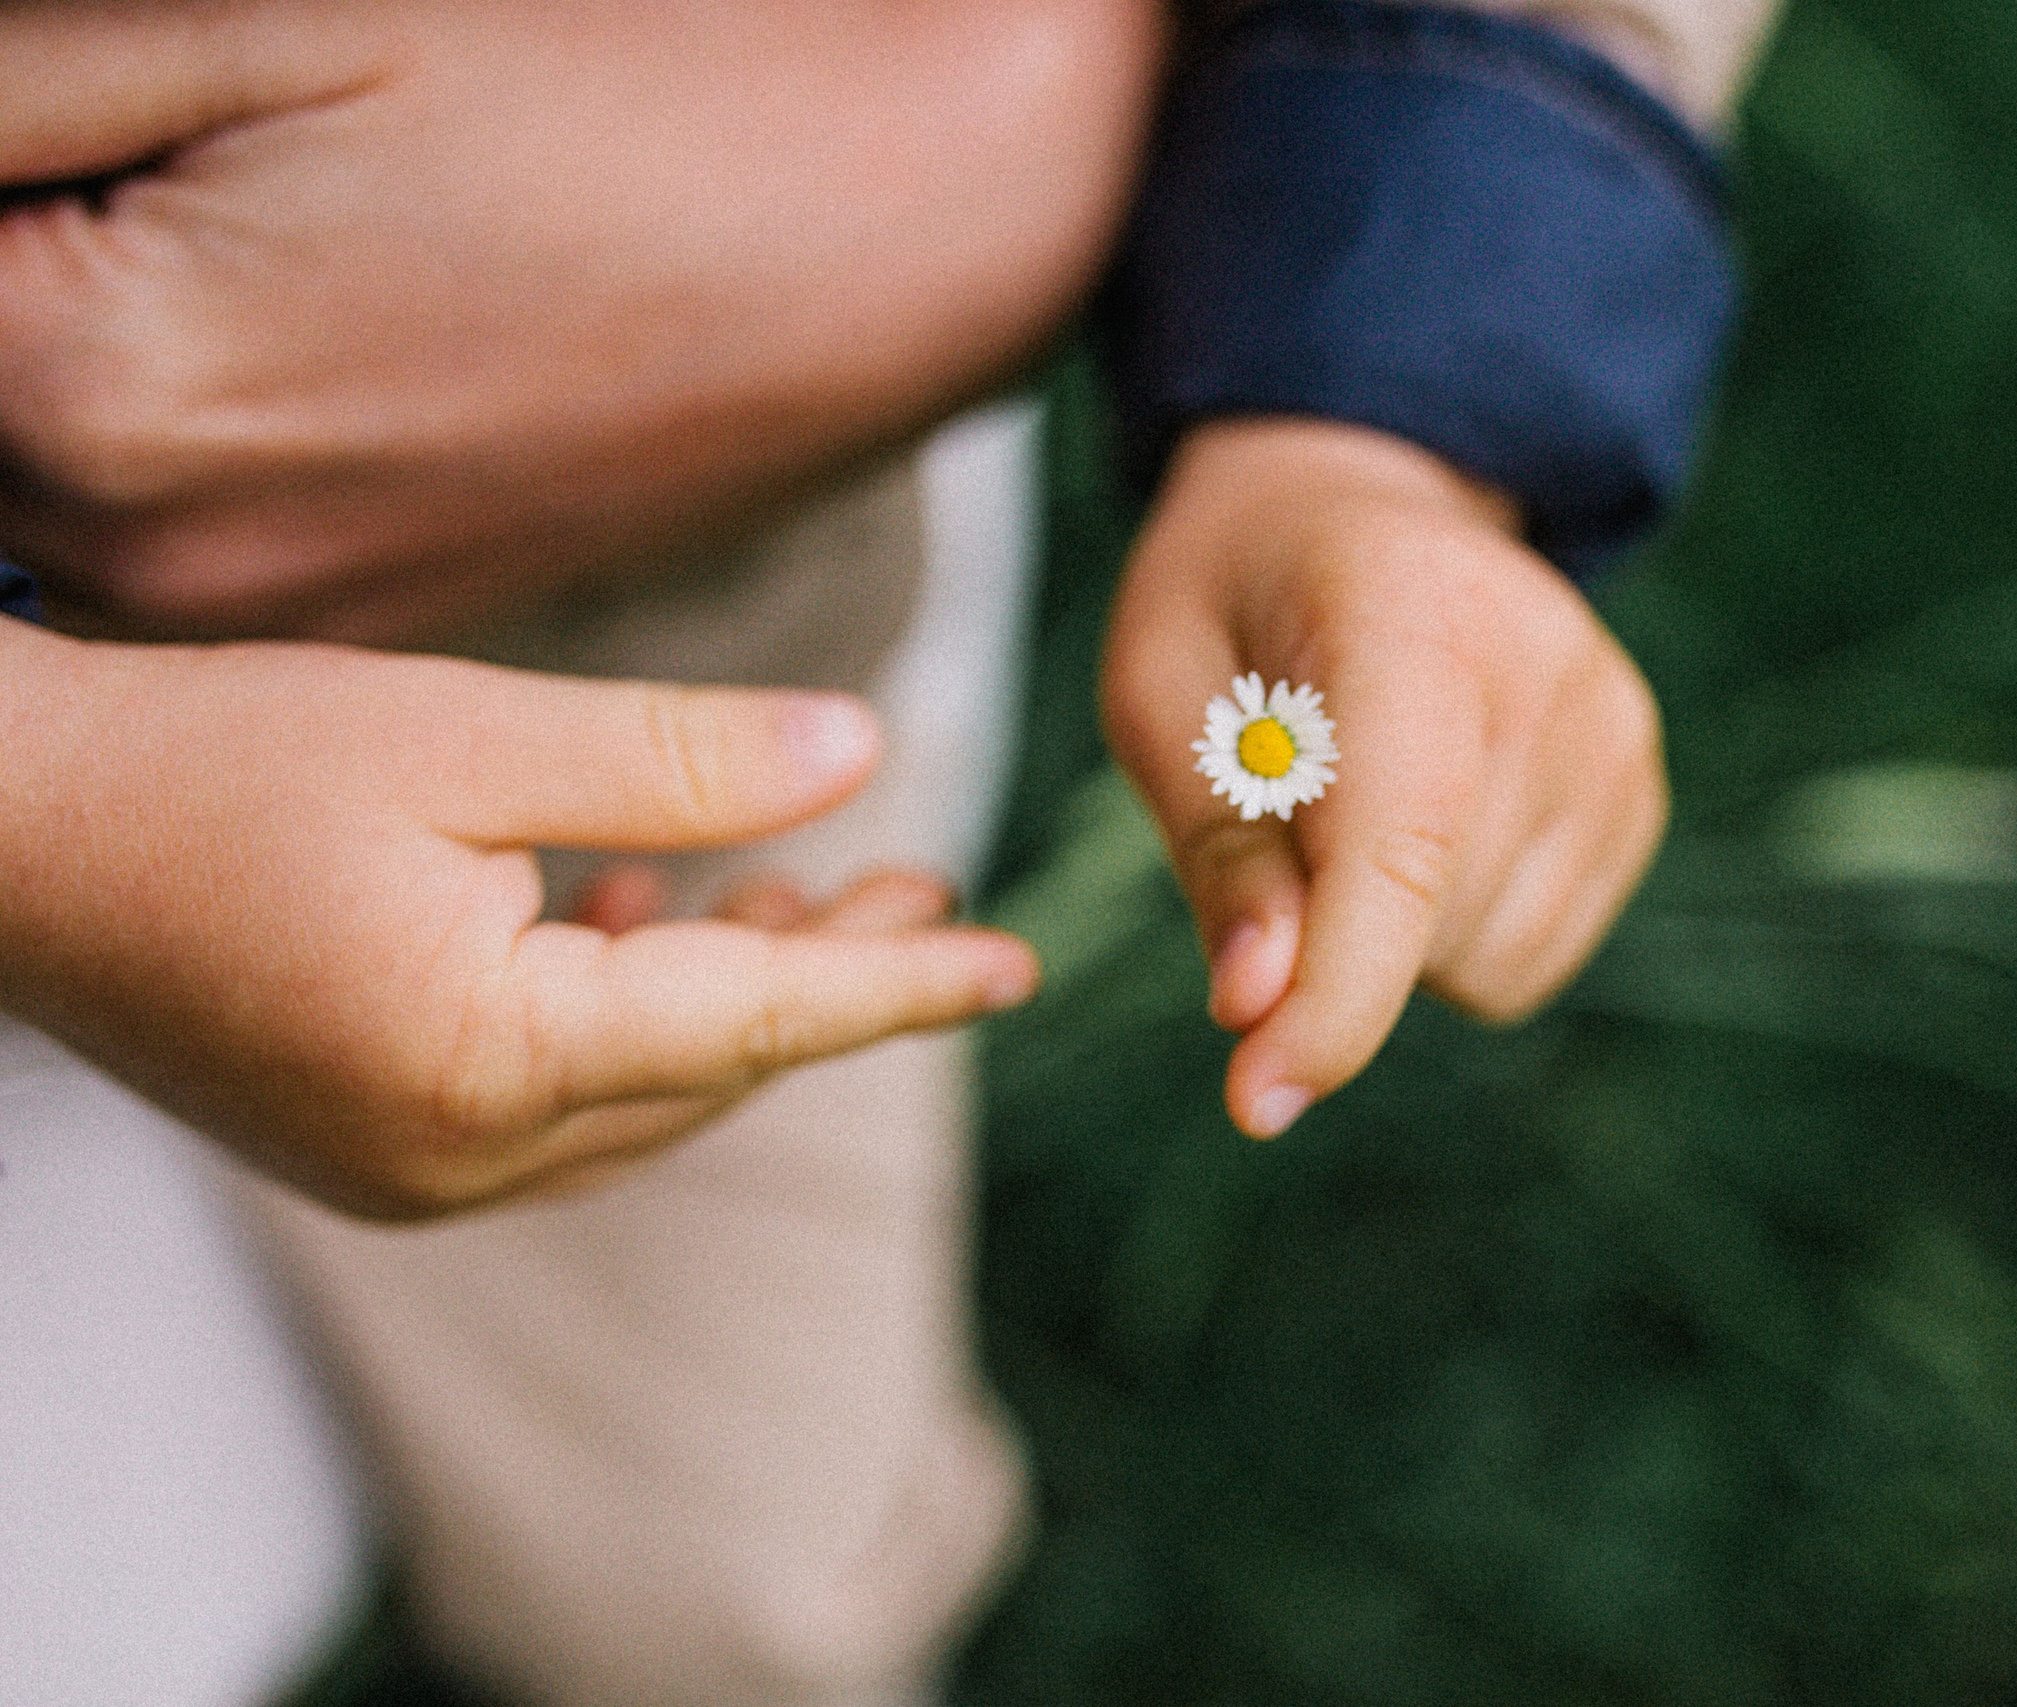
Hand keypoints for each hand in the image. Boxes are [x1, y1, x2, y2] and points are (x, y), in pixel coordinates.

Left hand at [0, 0, 1159, 644]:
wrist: (914, 229)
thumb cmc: (634, 84)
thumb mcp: (269, 18)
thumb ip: (10, 88)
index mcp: (107, 405)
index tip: (114, 125)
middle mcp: (176, 566)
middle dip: (37, 258)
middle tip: (231, 172)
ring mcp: (300, 611)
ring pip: (57, 475)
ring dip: (92, 347)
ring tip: (303, 233)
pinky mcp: (392, 603)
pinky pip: (196, 515)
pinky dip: (197, 409)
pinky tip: (334, 304)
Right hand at [0, 622, 1037, 1217]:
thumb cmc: (213, 763)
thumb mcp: (465, 732)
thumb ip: (676, 760)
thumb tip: (864, 753)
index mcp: (490, 1061)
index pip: (758, 1023)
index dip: (897, 985)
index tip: (1014, 963)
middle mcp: (458, 1157)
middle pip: (709, 1069)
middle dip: (827, 977)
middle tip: (926, 885)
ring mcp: (408, 1173)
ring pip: (641, 1094)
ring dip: (733, 995)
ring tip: (808, 890)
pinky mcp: (370, 1150)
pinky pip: (558, 1104)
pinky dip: (630, 1015)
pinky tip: (646, 911)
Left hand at [1102, 418, 1666, 1136]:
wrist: (1361, 511)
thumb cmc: (1235, 602)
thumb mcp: (1160, 691)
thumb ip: (1219, 848)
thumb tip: (1259, 1009)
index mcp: (1412, 614)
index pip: (1398, 848)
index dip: (1334, 996)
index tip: (1256, 1102)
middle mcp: (1549, 670)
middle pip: (1429, 927)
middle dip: (1324, 934)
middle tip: (1279, 808)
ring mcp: (1613, 733)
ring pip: (1482, 963)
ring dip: (1388, 938)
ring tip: (1353, 804)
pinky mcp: (1635, 794)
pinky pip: (1527, 960)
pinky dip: (1450, 937)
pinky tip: (1421, 827)